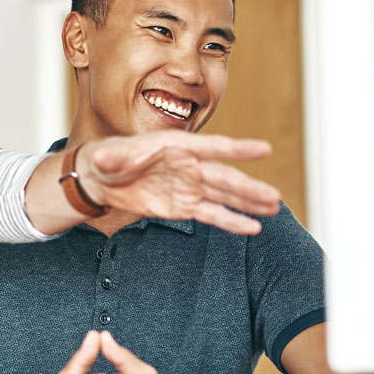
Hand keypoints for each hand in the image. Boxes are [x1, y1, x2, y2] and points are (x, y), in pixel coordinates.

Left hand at [77, 132, 279, 234]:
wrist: (103, 178)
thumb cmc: (110, 158)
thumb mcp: (108, 157)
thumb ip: (110, 158)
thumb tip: (99, 160)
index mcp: (177, 147)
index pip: (212, 147)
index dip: (238, 149)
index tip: (264, 149)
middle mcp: (189, 165)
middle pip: (224, 177)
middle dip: (248, 187)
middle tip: (273, 196)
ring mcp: (189, 187)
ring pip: (224, 196)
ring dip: (248, 202)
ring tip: (273, 207)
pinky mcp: (184, 206)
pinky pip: (212, 214)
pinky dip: (231, 221)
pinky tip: (252, 227)